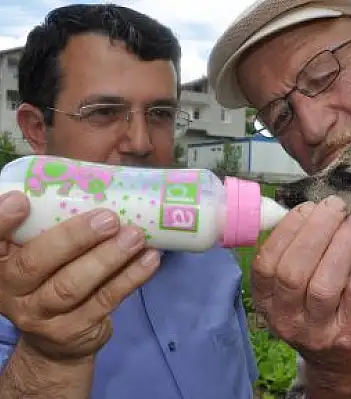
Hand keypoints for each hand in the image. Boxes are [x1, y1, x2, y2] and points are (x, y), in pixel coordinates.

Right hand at [0, 191, 160, 360]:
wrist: (58, 339)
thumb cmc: (54, 276)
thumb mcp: (44, 250)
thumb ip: (55, 223)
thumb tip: (100, 181)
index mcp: (1, 261)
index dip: (0, 221)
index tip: (21, 200)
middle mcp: (12, 289)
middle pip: (36, 262)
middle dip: (74, 237)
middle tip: (109, 218)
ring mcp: (40, 314)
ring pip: (72, 286)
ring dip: (108, 258)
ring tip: (135, 236)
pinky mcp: (72, 330)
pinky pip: (103, 301)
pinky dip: (130, 278)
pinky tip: (149, 260)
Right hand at [252, 195, 350, 376]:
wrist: (336, 364)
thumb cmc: (313, 312)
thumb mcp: (291, 291)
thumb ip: (294, 255)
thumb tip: (312, 210)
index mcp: (266, 301)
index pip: (266, 264)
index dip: (287, 231)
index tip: (308, 207)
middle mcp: (285, 318)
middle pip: (294, 271)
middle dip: (317, 231)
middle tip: (337, 207)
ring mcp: (316, 331)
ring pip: (325, 283)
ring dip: (342, 245)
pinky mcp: (347, 335)